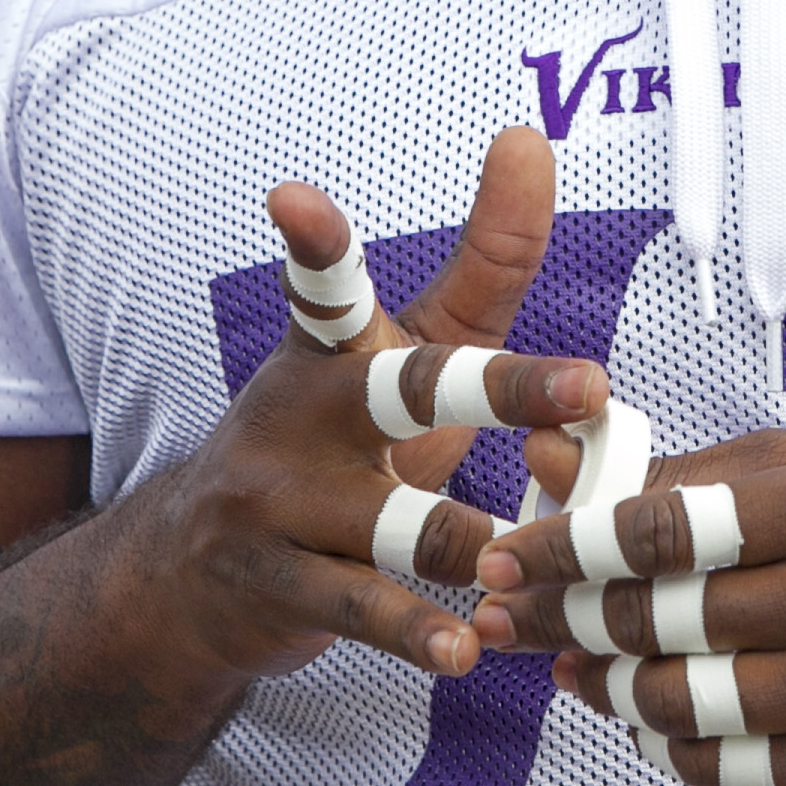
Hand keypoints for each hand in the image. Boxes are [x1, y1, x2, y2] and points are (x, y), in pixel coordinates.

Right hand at [143, 128, 608, 688]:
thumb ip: (483, 261)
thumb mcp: (408, 349)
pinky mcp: (277, 589)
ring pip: (389, 522)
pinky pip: (360, 610)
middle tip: (590, 387)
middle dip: (502, 390)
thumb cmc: (339, 441)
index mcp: (330, 351)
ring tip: (525, 561)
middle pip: (403, 394)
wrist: (194, 571)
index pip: (324, 285)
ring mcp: (277, 506)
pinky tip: (468, 649)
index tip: (290, 199)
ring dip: (466, 543)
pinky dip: (419, 633)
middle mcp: (297, 416)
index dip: (312, 242)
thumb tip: (531, 137)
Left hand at [467, 430, 785, 785]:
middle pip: (669, 618)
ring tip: (574, 670)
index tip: (512, 553)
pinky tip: (644, 719)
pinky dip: (670, 748)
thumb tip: (553, 457)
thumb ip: (688, 470)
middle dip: (569, 618)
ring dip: (608, 691)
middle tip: (514, 614)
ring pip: (690, 703)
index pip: (675, 527)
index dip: (574, 544)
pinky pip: (735, 769)